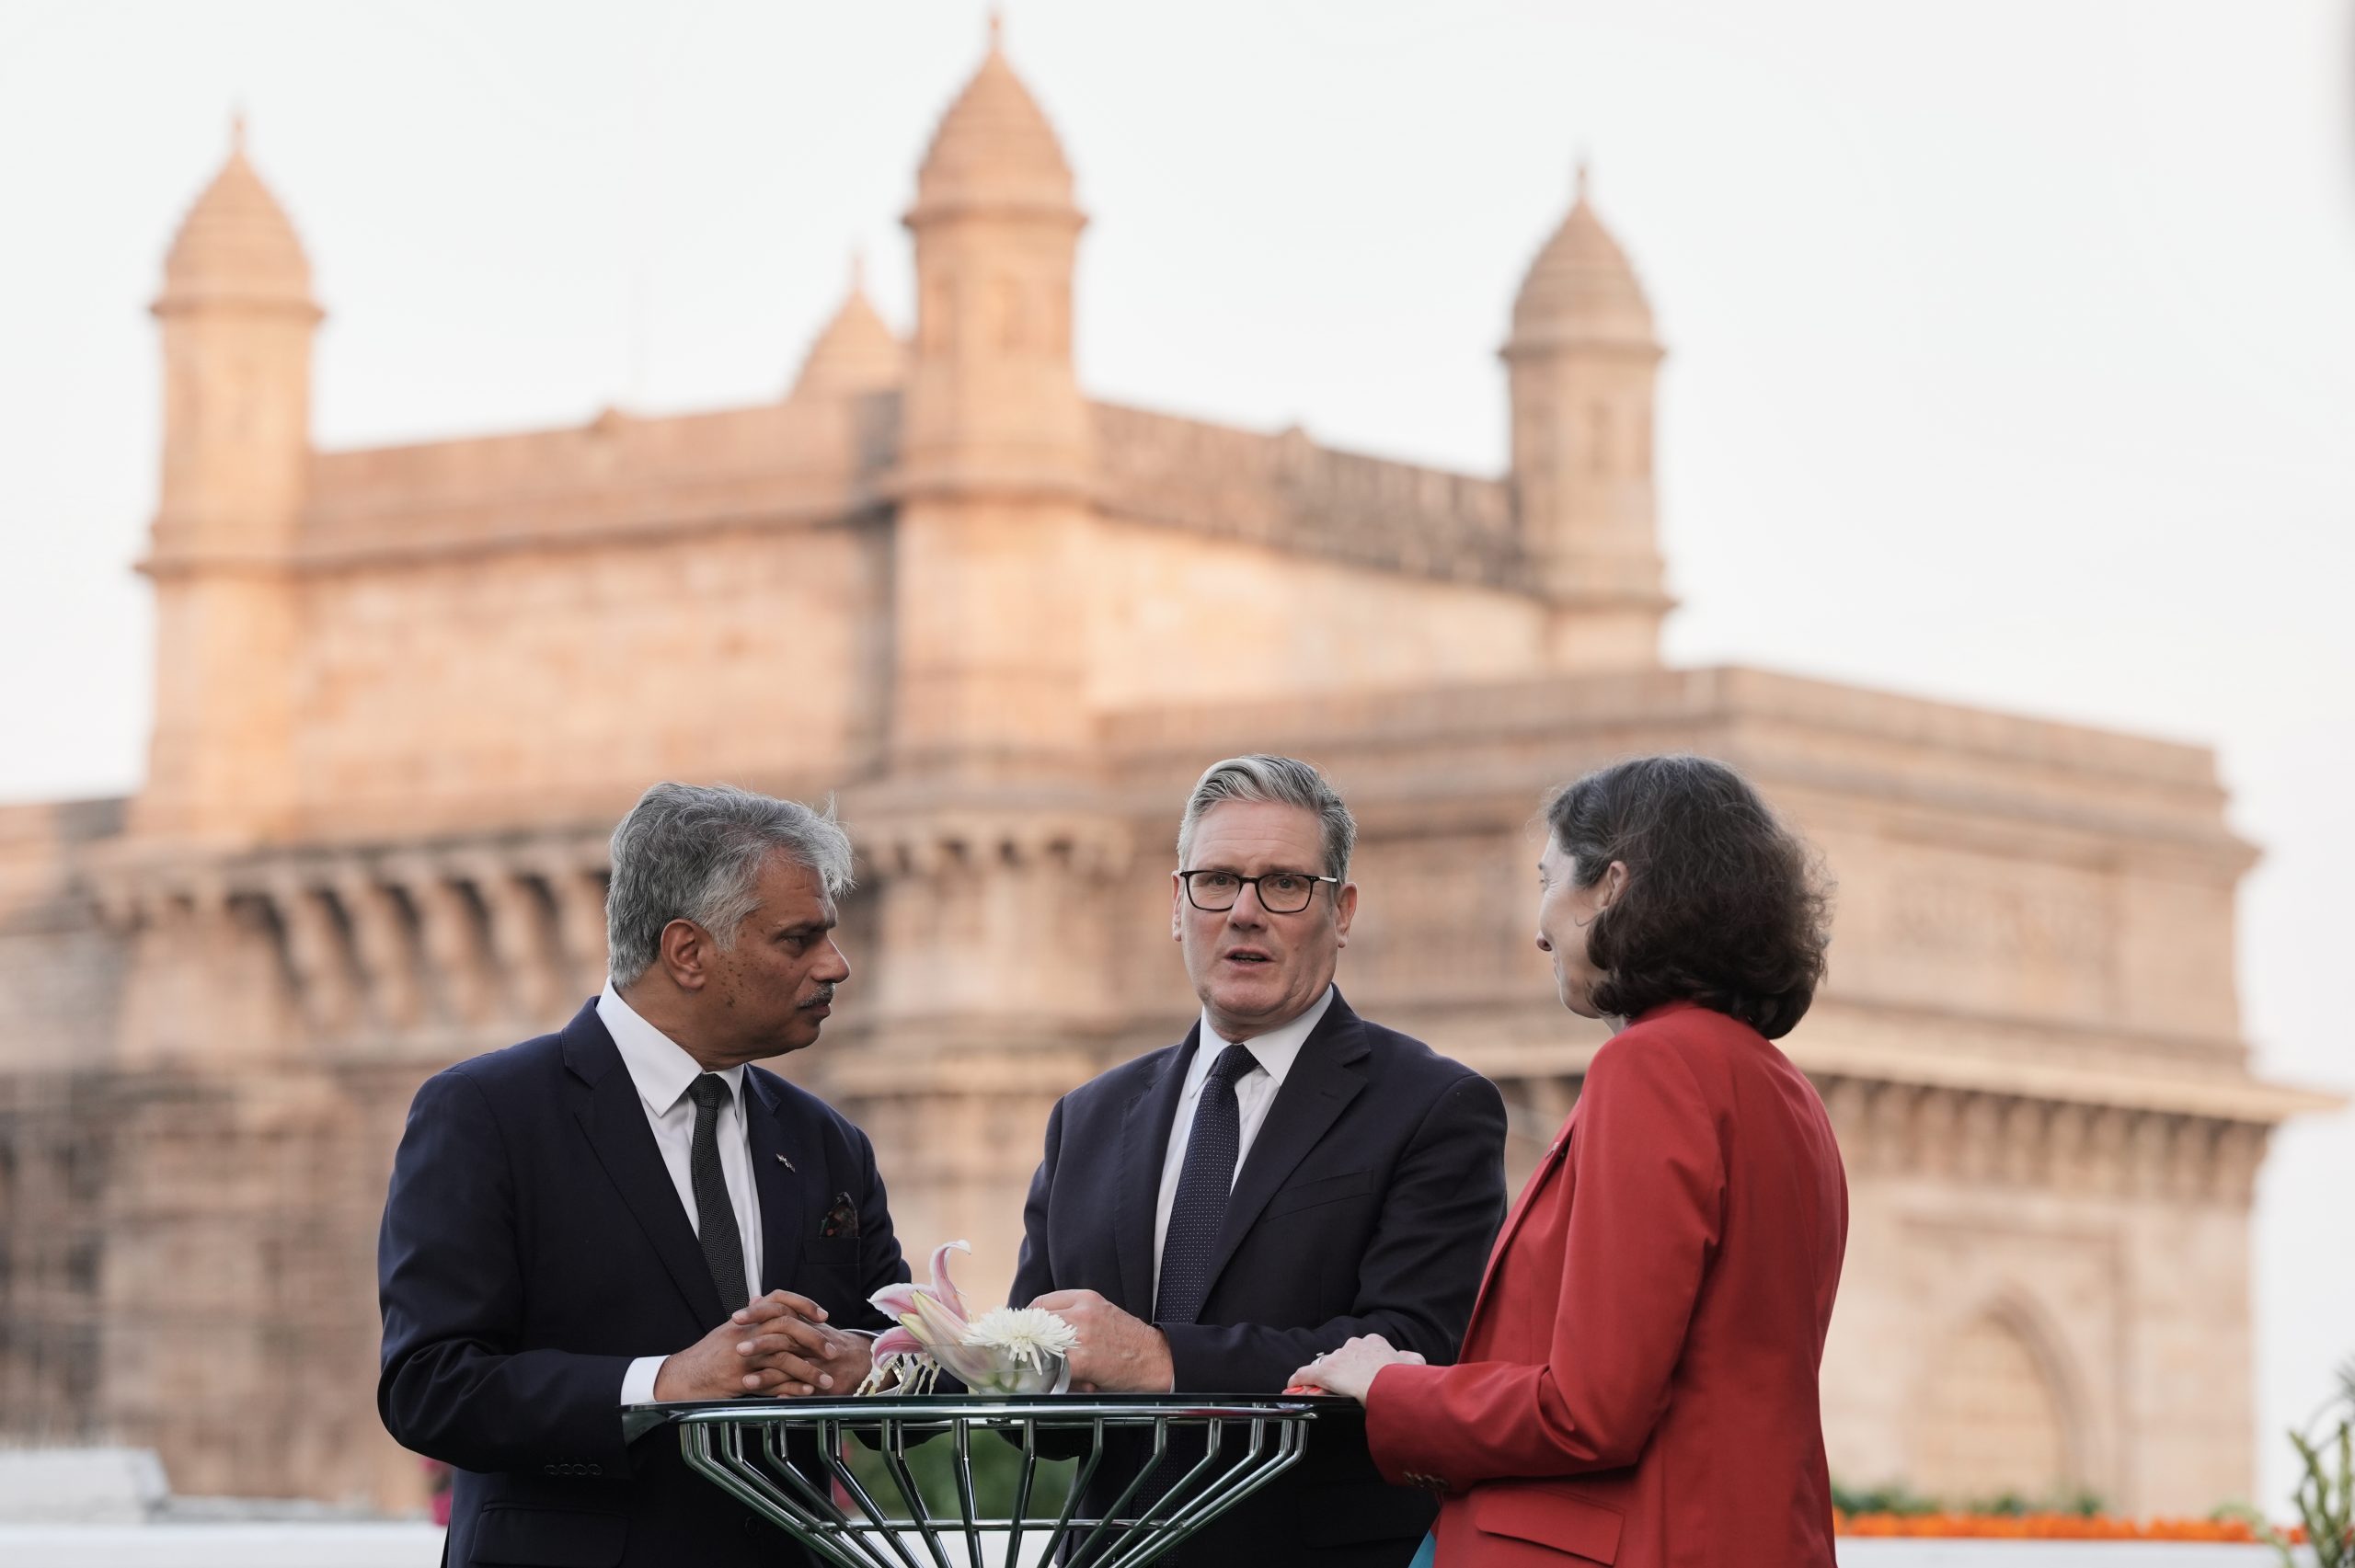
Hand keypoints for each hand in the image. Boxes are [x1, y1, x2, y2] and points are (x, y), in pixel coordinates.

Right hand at [653, 1291, 833, 1399]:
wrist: (683, 1378)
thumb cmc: (707, 1355)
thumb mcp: (727, 1331)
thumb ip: (749, 1318)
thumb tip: (761, 1300)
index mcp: (745, 1320)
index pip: (778, 1299)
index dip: (803, 1303)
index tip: (823, 1315)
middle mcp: (745, 1333)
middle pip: (787, 1327)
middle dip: (814, 1339)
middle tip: (832, 1351)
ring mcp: (742, 1357)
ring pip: (783, 1358)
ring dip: (809, 1370)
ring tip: (827, 1380)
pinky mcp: (739, 1379)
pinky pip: (772, 1383)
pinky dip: (791, 1388)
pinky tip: (807, 1392)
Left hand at [732, 1291, 873, 1396]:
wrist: (862, 1360)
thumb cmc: (827, 1341)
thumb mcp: (804, 1321)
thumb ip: (778, 1311)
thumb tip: (754, 1299)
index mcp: (802, 1323)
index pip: (779, 1311)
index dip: (757, 1314)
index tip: (736, 1317)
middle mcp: (809, 1340)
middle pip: (784, 1337)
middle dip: (759, 1343)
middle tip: (738, 1348)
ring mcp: (816, 1362)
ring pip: (790, 1366)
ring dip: (767, 1374)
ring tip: (746, 1380)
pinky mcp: (821, 1382)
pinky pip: (801, 1389)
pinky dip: (785, 1393)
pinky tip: (769, 1398)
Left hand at [1028, 1289, 1173, 1391]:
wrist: (1155, 1360)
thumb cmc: (1128, 1341)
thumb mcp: (1102, 1313)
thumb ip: (1074, 1314)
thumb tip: (1040, 1328)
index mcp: (1086, 1298)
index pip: (1040, 1303)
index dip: (1030, 1320)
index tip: (1027, 1332)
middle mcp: (1081, 1312)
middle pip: (1035, 1322)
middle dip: (1030, 1338)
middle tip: (1030, 1352)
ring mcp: (1081, 1336)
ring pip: (1040, 1344)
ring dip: (1039, 1356)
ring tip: (1046, 1366)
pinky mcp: (1082, 1361)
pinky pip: (1053, 1367)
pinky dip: (1053, 1375)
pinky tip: (1062, 1379)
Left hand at [1289, 1334, 1423, 1404]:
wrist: (1388, 1384)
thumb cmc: (1402, 1378)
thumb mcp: (1414, 1364)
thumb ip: (1409, 1358)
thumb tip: (1410, 1358)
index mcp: (1375, 1343)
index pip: (1362, 1350)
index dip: (1360, 1362)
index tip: (1361, 1372)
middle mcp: (1354, 1346)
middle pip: (1344, 1357)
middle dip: (1344, 1369)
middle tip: (1346, 1385)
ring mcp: (1339, 1358)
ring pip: (1328, 1365)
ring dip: (1326, 1376)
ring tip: (1323, 1389)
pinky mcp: (1324, 1372)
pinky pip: (1306, 1373)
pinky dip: (1299, 1380)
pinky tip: (1294, 1386)